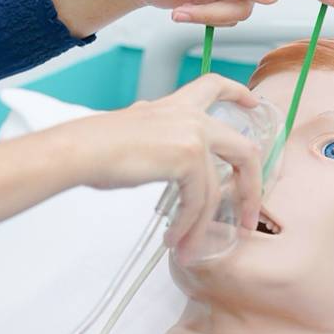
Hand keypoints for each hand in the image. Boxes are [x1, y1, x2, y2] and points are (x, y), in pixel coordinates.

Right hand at [52, 73, 263, 255]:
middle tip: (248, 216)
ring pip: (216, 189)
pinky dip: (189, 226)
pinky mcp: (188, 158)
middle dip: (251, 188)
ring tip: (191, 247)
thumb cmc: (95, 147)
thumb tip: (162, 154)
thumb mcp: (134, 132)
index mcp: (175, 106)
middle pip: (243, 149)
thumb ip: (157, 137)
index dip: (238, 93)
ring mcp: (193, 135)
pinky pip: (199, 201)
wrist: (81, 150)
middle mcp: (190, 116)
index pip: (213, 85)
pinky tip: (176, 240)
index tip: (253, 104)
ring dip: (205, 226)